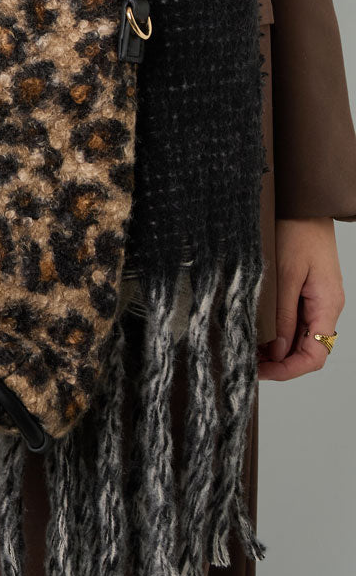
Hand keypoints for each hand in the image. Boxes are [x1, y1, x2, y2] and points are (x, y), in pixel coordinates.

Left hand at [256, 216, 343, 379]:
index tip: (262, 372)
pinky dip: (277, 331)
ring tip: (248, 351)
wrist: (303, 204)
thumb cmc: (298, 230)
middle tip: (248, 364)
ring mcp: (317, 300)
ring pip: (300, 338)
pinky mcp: (306, 292)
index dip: (289, 369)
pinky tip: (257, 332)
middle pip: (307, 350)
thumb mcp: (286, 274)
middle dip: (279, 363)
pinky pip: (295, 321)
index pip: (315, 355)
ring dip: (277, 349)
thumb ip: (283, 314)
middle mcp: (325, 307)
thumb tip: (278, 351)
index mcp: (327, 305)